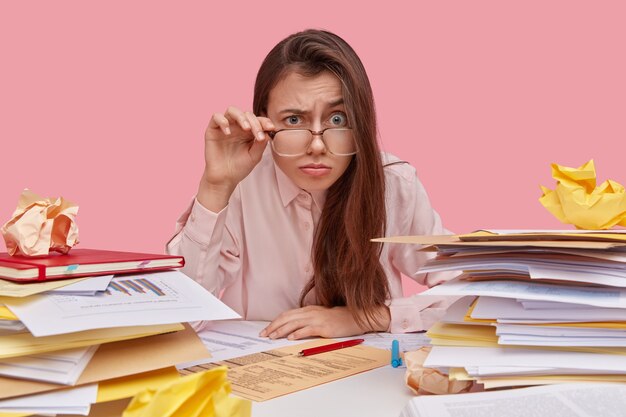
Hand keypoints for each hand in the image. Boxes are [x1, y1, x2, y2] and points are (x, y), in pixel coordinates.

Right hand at [197, 106, 274, 211]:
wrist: (224, 179)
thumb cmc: (239, 168)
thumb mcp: (254, 156)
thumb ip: (261, 144)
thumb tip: (267, 132)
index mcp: (249, 132)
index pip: (257, 120)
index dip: (265, 122)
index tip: (271, 128)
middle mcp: (237, 127)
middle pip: (247, 114)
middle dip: (255, 122)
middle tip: (258, 135)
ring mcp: (225, 127)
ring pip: (232, 110)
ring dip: (241, 117)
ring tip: (246, 128)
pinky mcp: (213, 130)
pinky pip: (216, 117)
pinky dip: (223, 121)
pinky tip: (228, 133)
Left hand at [259, 305, 390, 339]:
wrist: (354, 317)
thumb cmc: (337, 319)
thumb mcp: (319, 317)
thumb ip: (306, 321)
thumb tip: (291, 330)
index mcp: (308, 310)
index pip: (287, 315)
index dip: (275, 322)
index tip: (265, 330)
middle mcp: (310, 312)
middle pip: (287, 318)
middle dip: (274, 326)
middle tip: (263, 335)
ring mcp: (317, 319)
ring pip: (294, 324)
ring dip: (282, 330)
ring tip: (272, 336)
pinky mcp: (324, 327)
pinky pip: (308, 329)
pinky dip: (298, 333)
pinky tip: (291, 338)